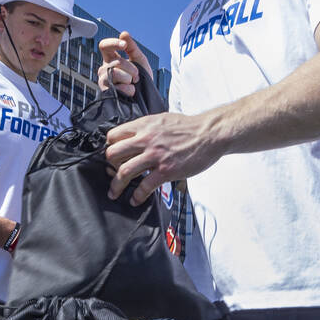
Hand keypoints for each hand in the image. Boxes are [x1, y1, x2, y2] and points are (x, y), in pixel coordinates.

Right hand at [97, 31, 152, 96]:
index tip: (124, 46)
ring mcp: (103, 81)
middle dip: (132, 68)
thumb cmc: (141, 77)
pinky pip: (118, 87)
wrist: (144, 97)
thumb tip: (123, 33)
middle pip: (116, 62)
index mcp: (111, 58)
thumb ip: (131, 47)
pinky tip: (129, 92)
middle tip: (137, 76)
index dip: (113, 43)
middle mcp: (104, 68)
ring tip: (132, 84)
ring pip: (115, 73)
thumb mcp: (139, 59)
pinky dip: (129, 90)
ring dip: (129, 79)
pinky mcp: (106, 93)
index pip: (104, 46)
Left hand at [105, 112, 222, 205]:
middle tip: (111, 174)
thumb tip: (133, 137)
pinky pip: (144, 186)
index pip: (113, 136)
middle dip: (109, 166)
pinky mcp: (166, 170)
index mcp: (143, 126)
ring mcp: (155, 156)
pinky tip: (135, 200)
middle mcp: (145, 139)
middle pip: (112, 154)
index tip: (111, 157)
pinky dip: (137, 196)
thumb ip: (145, 128)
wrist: (210, 134)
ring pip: (124, 172)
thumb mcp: (161, 119)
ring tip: (114, 193)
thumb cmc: (188, 127)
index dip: (108, 147)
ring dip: (116, 185)